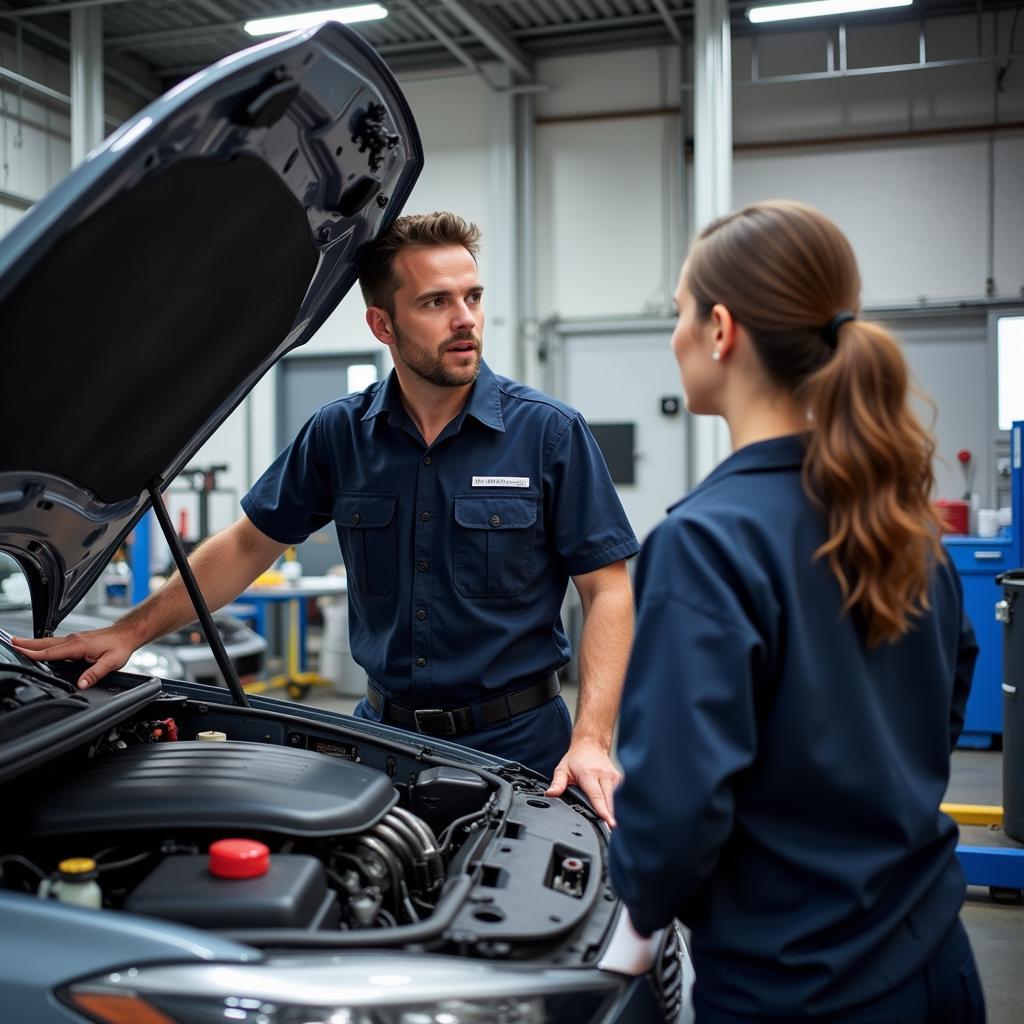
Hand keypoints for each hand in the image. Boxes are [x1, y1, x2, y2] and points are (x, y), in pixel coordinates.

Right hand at [10, 624, 138, 688]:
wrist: (127, 634)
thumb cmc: (120, 647)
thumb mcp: (111, 663)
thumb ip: (95, 673)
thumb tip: (81, 684)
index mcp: (79, 645)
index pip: (53, 652)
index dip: (36, 654)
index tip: (21, 653)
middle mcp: (73, 640)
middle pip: (45, 644)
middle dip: (27, 644)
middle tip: (11, 642)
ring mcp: (73, 639)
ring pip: (48, 642)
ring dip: (32, 643)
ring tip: (17, 643)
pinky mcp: (75, 640)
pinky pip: (54, 642)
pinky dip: (42, 644)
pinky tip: (37, 647)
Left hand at [545, 738, 621, 826]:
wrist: (591, 744)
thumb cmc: (576, 759)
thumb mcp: (562, 769)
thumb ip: (557, 783)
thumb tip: (550, 794)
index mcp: (589, 773)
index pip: (597, 796)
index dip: (602, 810)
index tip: (609, 822)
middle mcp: (604, 774)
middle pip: (608, 800)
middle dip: (609, 815)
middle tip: (610, 829)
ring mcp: (614, 776)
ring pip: (613, 799)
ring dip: (610, 809)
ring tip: (607, 820)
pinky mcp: (619, 779)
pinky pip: (616, 795)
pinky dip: (611, 802)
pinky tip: (606, 806)